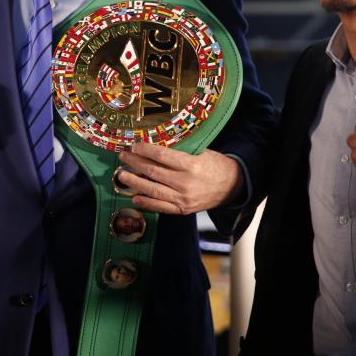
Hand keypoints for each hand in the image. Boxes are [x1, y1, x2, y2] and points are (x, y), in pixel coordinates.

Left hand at [116, 142, 243, 214]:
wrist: (233, 186)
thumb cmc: (215, 165)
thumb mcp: (200, 152)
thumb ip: (179, 151)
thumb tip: (154, 145)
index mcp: (191, 165)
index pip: (161, 156)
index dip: (145, 150)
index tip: (134, 145)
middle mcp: (185, 183)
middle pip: (153, 172)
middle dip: (135, 163)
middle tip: (123, 157)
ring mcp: (183, 199)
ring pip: (153, 190)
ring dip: (134, 182)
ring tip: (122, 175)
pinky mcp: (183, 210)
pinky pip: (161, 207)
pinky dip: (146, 203)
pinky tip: (134, 197)